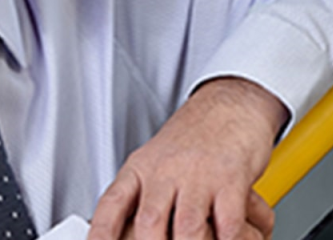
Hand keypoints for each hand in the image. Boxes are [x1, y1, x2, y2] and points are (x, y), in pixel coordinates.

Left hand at [87, 78, 287, 239]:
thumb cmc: (194, 136)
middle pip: (149, 224)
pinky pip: (228, 224)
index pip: (112, 203)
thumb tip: (126, 229)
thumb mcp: (157, 160)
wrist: (230, 105)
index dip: (102, 231)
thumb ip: (144, 195)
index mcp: (142, 168)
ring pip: (187, 230)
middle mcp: (165, 171)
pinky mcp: (230, 180)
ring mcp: (198, 176)